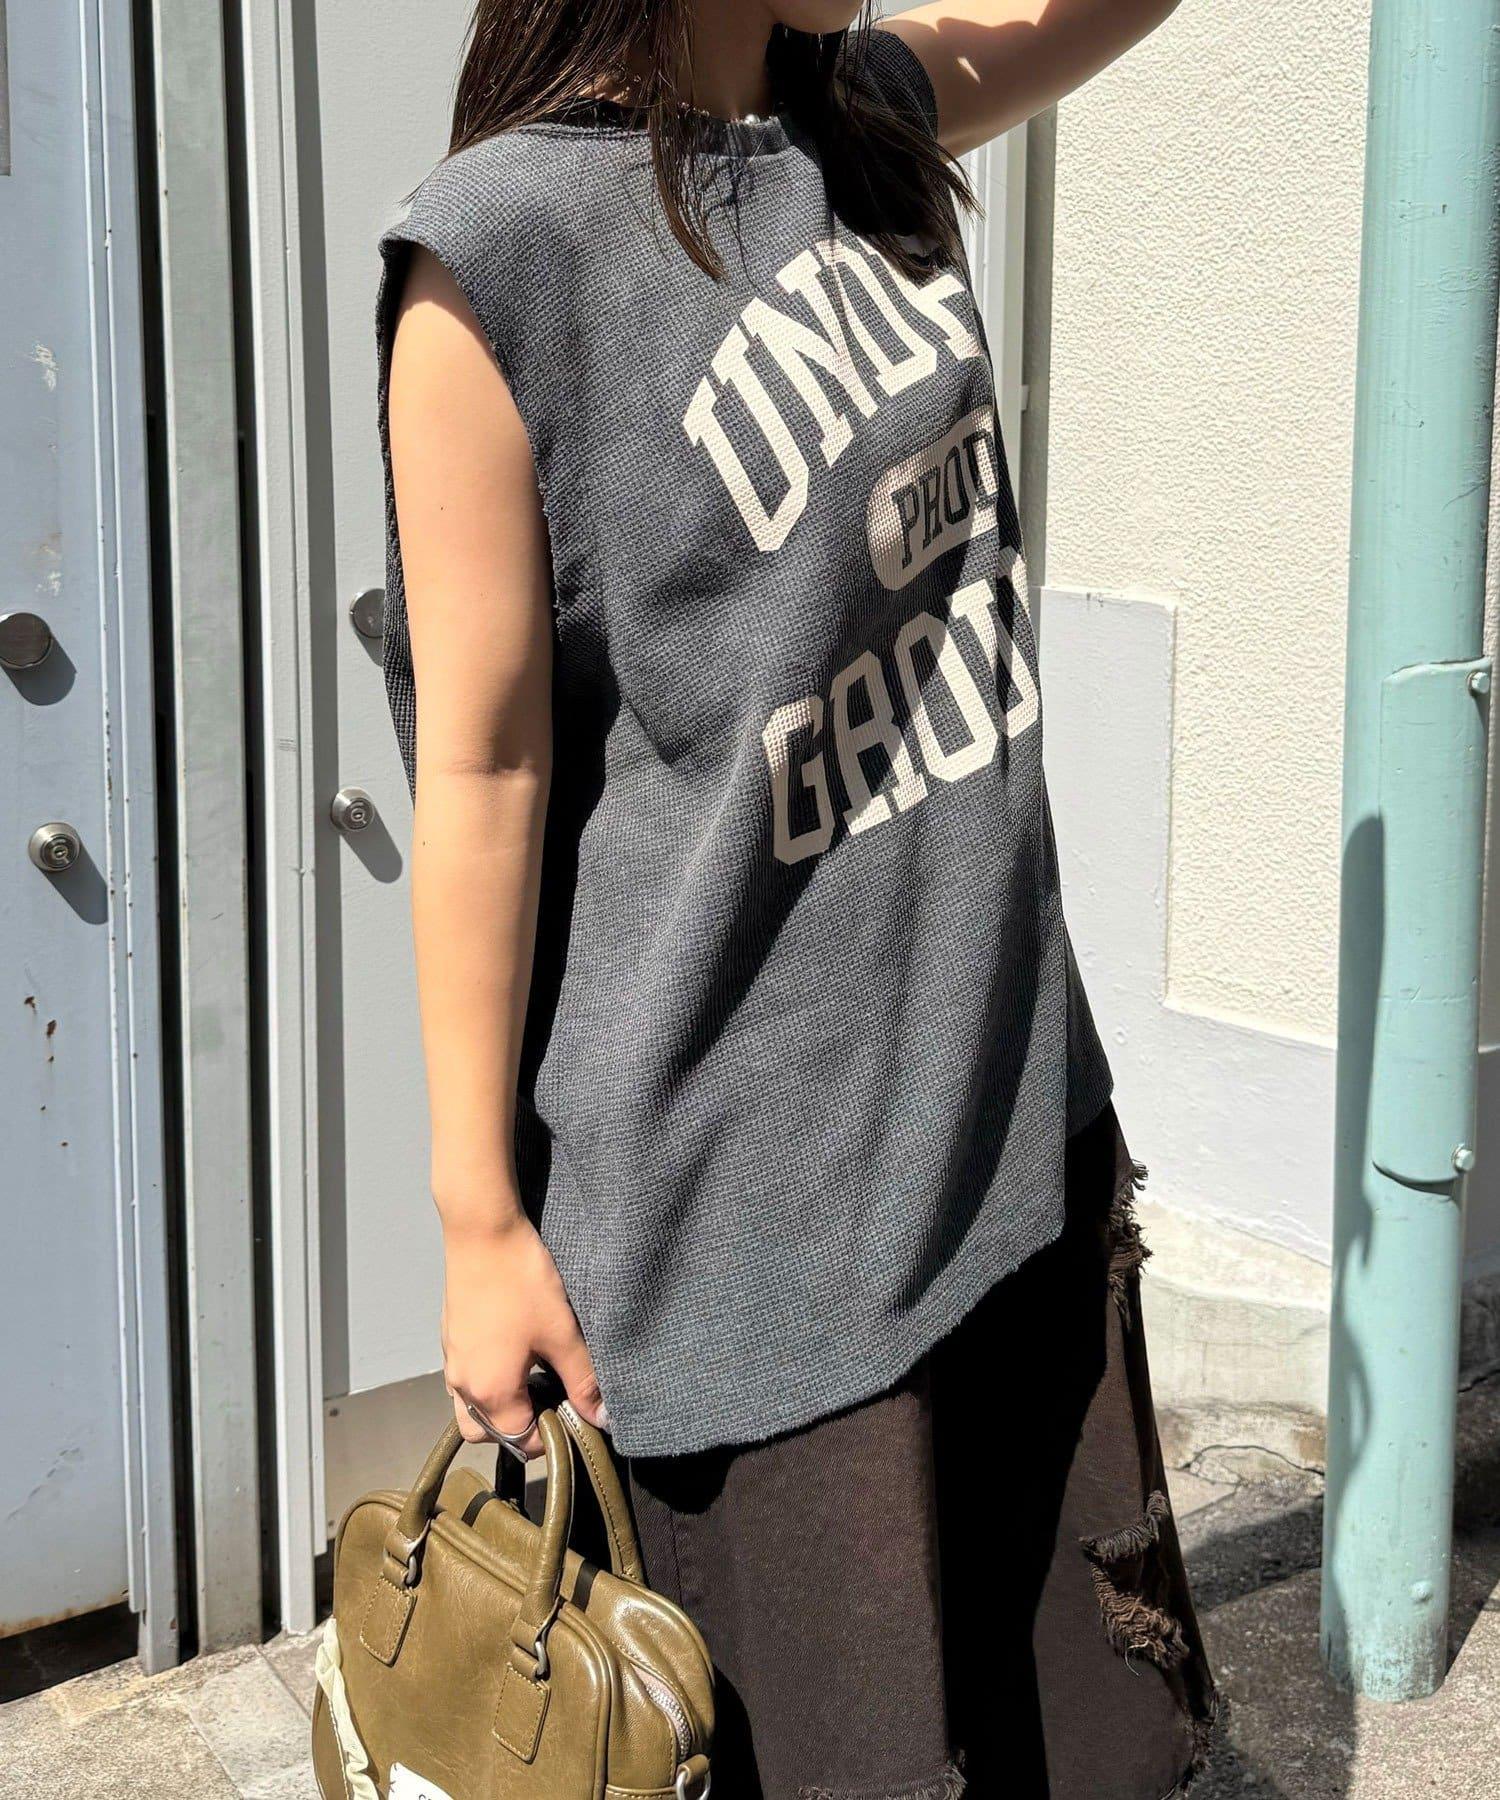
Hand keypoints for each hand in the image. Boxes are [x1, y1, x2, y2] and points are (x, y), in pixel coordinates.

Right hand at [440, 1213, 606, 1457]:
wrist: (482, 1232)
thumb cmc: (522, 1283)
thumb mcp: (563, 1335)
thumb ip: (584, 1382)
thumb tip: (601, 1419)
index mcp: (490, 1393)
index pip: (520, 1441)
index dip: (551, 1434)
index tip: (573, 1409)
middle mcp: (462, 1385)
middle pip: (488, 1433)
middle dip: (519, 1426)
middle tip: (552, 1395)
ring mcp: (450, 1360)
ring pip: (472, 1406)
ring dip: (501, 1403)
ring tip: (533, 1370)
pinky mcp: (449, 1336)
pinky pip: (466, 1377)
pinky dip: (488, 1378)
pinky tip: (514, 1346)